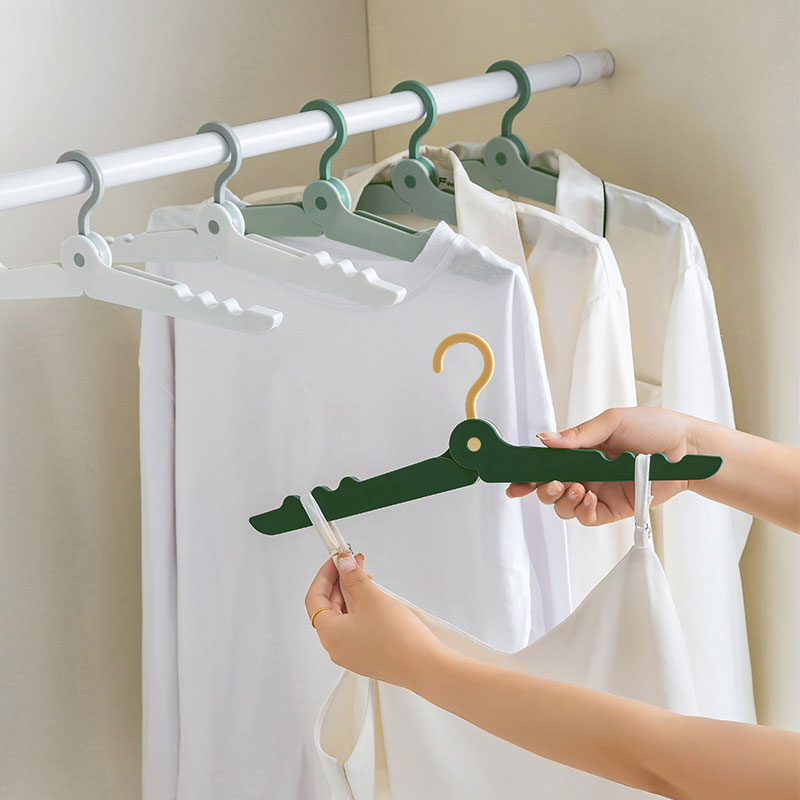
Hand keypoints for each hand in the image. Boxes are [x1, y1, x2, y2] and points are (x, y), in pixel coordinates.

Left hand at [305, 553, 451, 691]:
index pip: (315, 598)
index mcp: (330, 634)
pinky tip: (373, 598)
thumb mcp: (372, 598)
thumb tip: (344, 566)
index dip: (325, 575)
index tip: (336, 560)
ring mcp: (351, 653)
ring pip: (343, 616)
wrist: (424, 666)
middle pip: (328, 606)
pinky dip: (360, 609)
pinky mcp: (366, 655)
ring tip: (366, 579)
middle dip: (340, 582)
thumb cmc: (399, 641)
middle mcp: (336, 647)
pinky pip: (355, 627)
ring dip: (352, 594)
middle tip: (353, 564)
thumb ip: (353, 578)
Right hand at [506, 407, 693, 524]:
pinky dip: (582, 511)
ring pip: (564, 508)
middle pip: (549, 491)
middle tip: (554, 484)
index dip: (527, 474)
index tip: (513, 482)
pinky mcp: (613, 510)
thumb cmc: (654, 428)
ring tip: (578, 488)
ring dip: (563, 500)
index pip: (545, 465)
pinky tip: (590, 499)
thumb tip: (544, 439)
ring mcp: (598, 493)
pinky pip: (587, 518)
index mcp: (579, 452)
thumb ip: (577, 435)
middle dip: (543, 490)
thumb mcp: (612, 422)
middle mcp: (585, 474)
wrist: (687, 449)